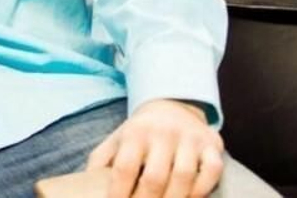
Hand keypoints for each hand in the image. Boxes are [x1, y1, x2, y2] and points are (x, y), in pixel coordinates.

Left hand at [86, 99, 223, 197]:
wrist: (173, 107)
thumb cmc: (141, 133)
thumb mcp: (117, 139)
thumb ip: (101, 161)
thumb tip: (84, 184)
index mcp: (135, 133)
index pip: (124, 167)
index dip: (118, 192)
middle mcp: (162, 133)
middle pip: (154, 178)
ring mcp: (189, 138)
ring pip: (184, 177)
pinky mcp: (212, 144)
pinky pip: (212, 171)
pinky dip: (202, 189)